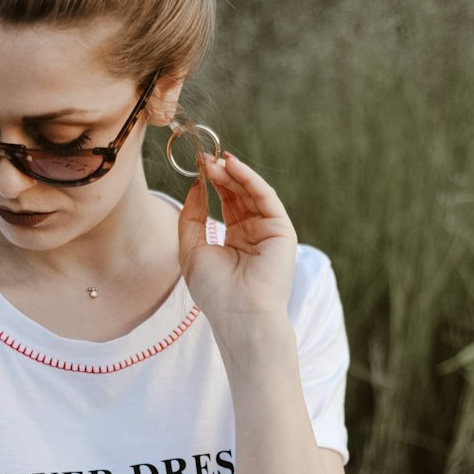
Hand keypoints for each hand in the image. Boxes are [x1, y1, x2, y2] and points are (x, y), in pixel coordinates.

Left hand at [176, 151, 297, 334]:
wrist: (239, 315)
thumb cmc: (215, 292)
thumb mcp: (191, 249)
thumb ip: (192, 217)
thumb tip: (195, 186)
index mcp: (235, 239)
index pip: (225, 201)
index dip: (211, 182)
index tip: (196, 165)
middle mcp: (254, 232)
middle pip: (238, 194)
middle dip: (221, 174)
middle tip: (204, 157)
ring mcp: (269, 230)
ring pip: (251, 192)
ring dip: (233, 173)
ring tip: (213, 160)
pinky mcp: (282, 230)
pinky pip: (266, 198)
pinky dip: (249, 179)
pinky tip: (232, 167)